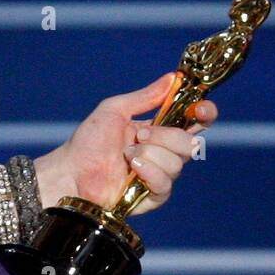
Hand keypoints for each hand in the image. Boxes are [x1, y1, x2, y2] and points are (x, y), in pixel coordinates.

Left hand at [33, 73, 218, 216]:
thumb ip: (145, 97)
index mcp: (159, 130)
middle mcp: (164, 153)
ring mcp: (160, 175)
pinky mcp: (152, 197)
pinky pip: (165, 184)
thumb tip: (173, 77)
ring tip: (126, 155)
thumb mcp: (115, 110)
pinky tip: (133, 169)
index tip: (200, 109)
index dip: (204, 114)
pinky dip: (150, 172)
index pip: (194, 122)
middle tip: (139, 136)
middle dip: (166, 136)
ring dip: (150, 155)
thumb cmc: (88, 141)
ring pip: (178, 163)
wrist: (71, 172)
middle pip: (191, 143)